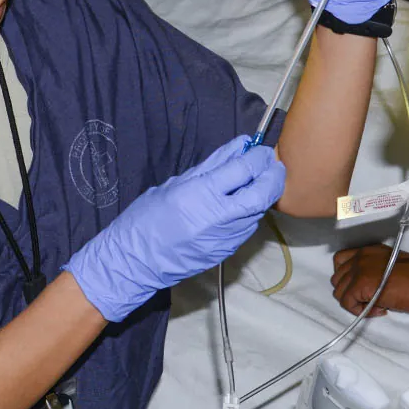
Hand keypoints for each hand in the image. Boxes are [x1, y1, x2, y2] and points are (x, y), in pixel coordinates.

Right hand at [65, 136, 286, 321]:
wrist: (135, 260)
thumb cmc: (145, 219)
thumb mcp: (174, 186)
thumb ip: (209, 168)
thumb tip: (236, 148)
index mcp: (199, 194)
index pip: (243, 169)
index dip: (257, 156)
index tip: (259, 149)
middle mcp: (218, 216)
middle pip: (262, 192)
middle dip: (273, 175)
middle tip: (271, 165)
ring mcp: (225, 237)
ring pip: (259, 211)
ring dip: (263, 194)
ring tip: (257, 182)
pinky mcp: (227, 251)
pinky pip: (247, 227)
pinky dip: (250, 212)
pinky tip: (241, 205)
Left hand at [330, 245, 408, 316]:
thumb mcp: (392, 267)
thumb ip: (374, 270)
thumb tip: (364, 286)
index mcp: (368, 251)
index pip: (341, 261)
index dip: (348, 277)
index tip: (363, 288)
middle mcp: (361, 256)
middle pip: (338, 278)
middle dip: (351, 292)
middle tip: (372, 300)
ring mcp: (359, 269)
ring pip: (339, 292)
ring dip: (355, 302)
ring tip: (377, 306)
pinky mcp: (361, 285)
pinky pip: (346, 302)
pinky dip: (360, 311)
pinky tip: (380, 310)